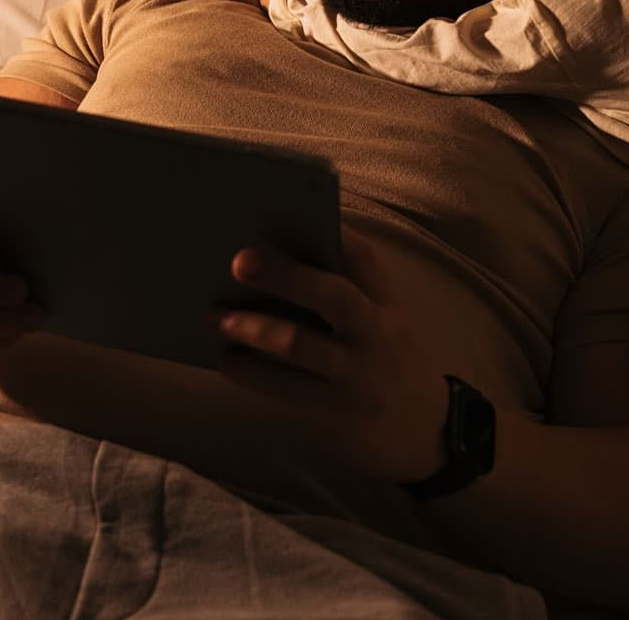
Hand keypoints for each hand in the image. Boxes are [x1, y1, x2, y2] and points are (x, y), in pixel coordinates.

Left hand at [214, 225, 448, 483]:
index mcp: (384, 300)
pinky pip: (287, 388)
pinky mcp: (336, 408)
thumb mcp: (382, 317)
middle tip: (239, 262)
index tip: (298, 209)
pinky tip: (226, 358)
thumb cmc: (385, 354)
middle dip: (287, 277)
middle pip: (334, 297)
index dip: (334, 233)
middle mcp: (375, 332)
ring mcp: (357, 372)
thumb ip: (347, 287)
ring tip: (215, 317)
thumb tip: (278, 250)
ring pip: (302, 346)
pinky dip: (251, 372)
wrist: (423, 428)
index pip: (364, 259)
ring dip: (255, 329)